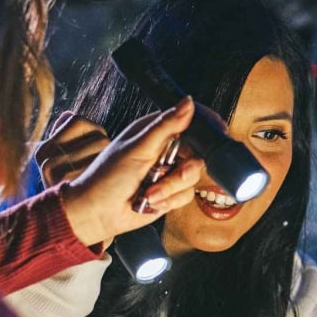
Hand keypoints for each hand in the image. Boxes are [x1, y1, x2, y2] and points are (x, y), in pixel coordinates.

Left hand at [49, 99, 204, 247]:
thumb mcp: (138, 148)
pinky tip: (151, 201)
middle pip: (197, 153)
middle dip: (183, 169)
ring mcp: (168, 172)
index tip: (219, 132)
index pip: (188, 121)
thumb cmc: (107, 178)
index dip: (206, 126)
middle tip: (167, 172)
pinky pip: (186, 195)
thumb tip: (189, 102)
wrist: (97, 214)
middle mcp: (164, 150)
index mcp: (154, 132)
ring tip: (149, 192)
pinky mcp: (170, 192)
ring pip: (192, 177)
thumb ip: (166, 126)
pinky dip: (168, 200)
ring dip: (170, 187)